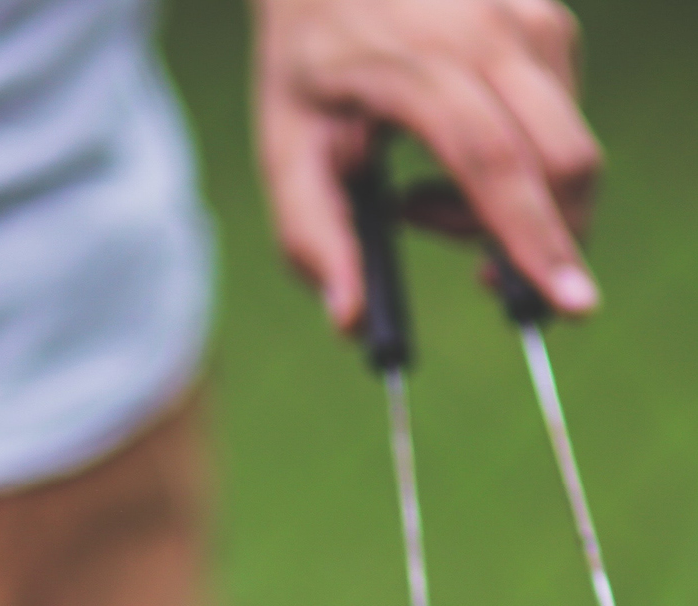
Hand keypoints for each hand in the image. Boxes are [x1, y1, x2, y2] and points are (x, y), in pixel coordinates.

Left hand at [252, 0, 601, 328]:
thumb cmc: (306, 66)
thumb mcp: (286, 150)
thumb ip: (312, 237)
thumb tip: (351, 322)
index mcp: (418, 65)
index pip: (494, 161)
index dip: (534, 238)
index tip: (571, 305)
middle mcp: (490, 33)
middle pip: (563, 162)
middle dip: (546, 244)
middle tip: (478, 277)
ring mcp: (529, 21)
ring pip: (567, 154)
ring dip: (514, 210)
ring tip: (423, 200)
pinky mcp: (550, 25)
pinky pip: (563, 128)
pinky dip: (523, 173)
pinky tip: (458, 161)